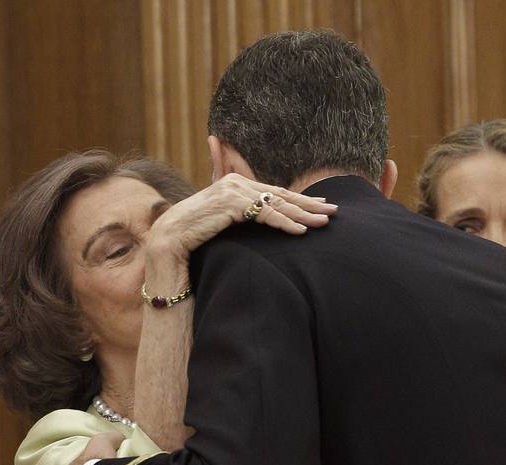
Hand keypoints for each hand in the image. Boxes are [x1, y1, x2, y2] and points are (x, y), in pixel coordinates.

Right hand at [146, 174, 337, 265]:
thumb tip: (255, 210)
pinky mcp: (231, 205)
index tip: (322, 204)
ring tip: (325, 222)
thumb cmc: (195, 234)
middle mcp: (236, 183)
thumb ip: (240, 212)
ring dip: (303, 215)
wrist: (171, 239)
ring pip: (276, 204)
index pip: (275, 192)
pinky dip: (285, 223)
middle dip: (310, 205)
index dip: (300, 199)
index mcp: (236, 184)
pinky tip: (301, 231)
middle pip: (281, 196)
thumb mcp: (222, 220)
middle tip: (334, 211)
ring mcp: (233, 191)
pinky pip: (265, 215)